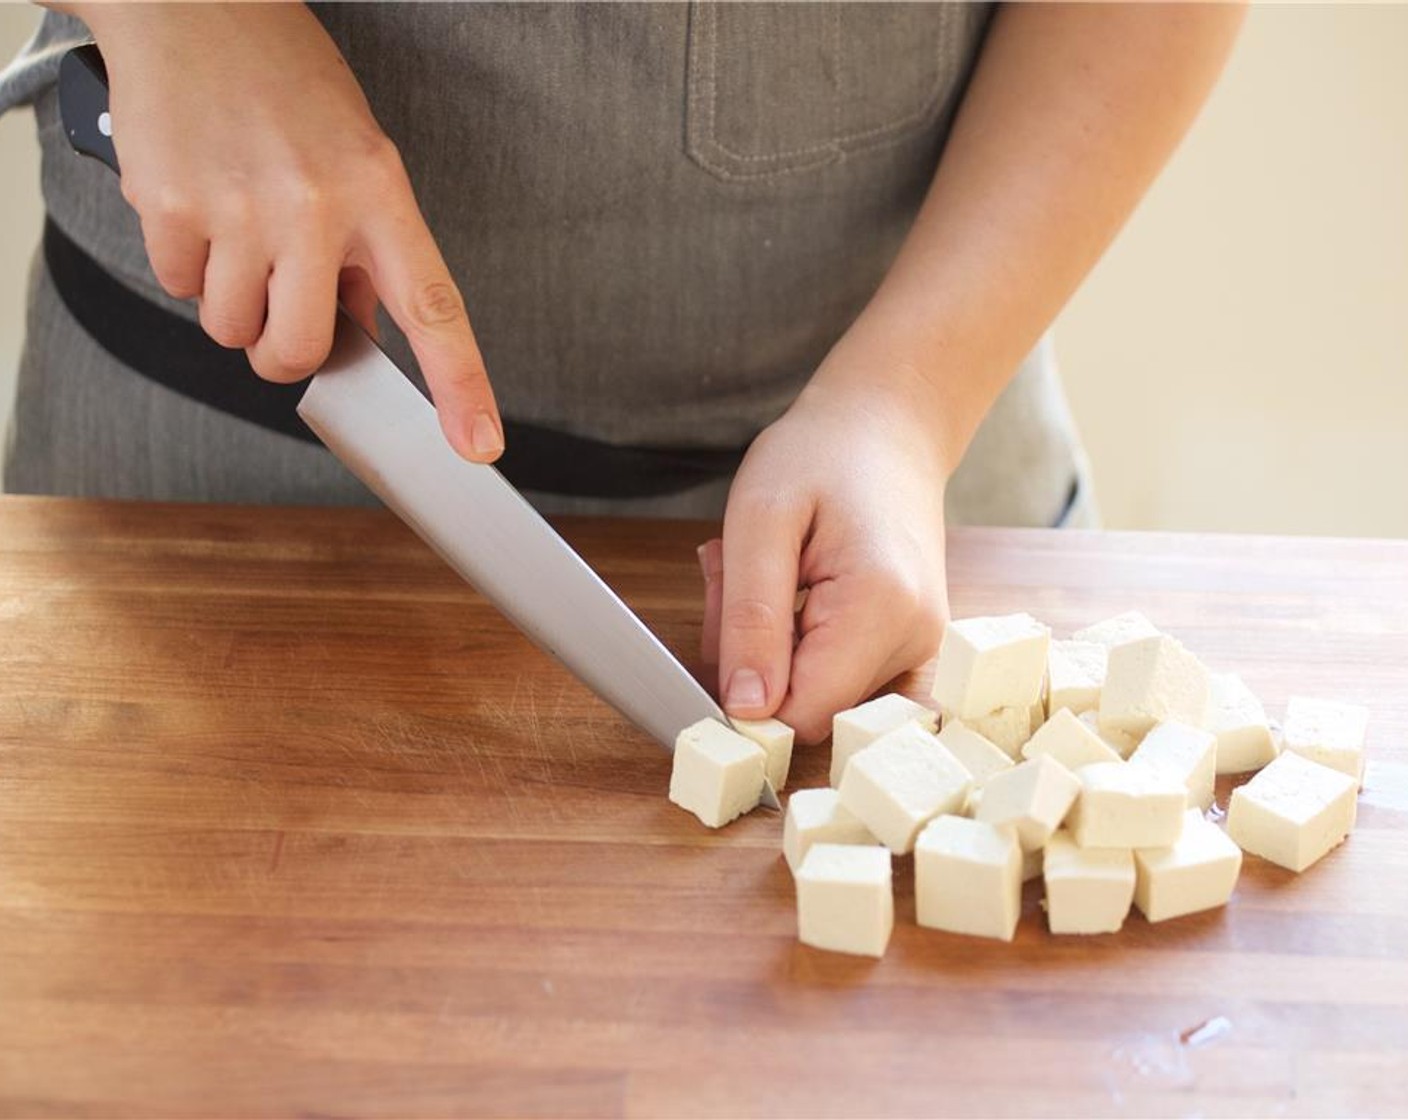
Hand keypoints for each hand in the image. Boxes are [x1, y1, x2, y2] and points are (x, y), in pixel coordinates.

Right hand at [74, 2, 502, 460]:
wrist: (190, 5)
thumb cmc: (285, 80)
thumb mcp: (358, 154)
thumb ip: (366, 248)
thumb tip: (359, 328)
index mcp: (379, 192)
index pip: (433, 309)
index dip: (460, 387)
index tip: (477, 445)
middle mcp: (315, 207)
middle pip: (302, 350)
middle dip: (287, 350)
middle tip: (281, 303)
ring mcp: (240, 209)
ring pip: (233, 332)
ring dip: (233, 303)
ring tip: (238, 229)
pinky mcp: (171, 207)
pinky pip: (180, 289)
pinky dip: (187, 266)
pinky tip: (200, 207)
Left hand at [700, 363, 951, 744]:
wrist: (886, 426)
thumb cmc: (821, 455)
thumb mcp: (759, 522)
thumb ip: (751, 620)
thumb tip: (748, 710)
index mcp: (882, 609)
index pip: (801, 714)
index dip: (747, 690)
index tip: (728, 620)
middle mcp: (915, 640)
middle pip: (808, 706)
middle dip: (758, 658)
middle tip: (744, 578)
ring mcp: (921, 647)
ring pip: (820, 695)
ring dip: (776, 648)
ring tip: (775, 575)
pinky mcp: (913, 646)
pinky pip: (844, 682)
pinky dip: (806, 650)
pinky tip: (799, 598)